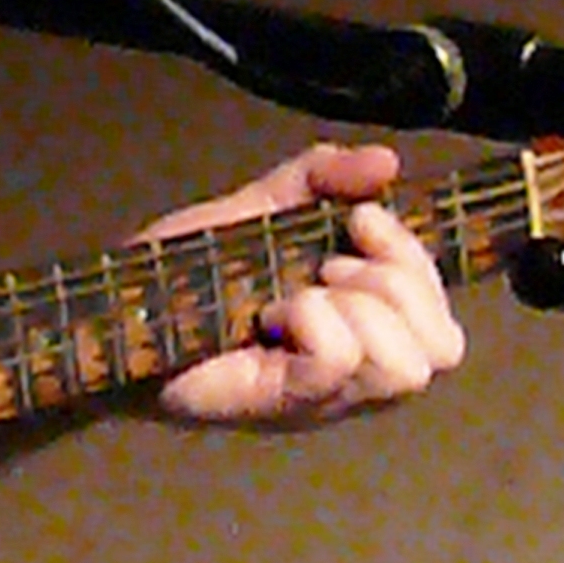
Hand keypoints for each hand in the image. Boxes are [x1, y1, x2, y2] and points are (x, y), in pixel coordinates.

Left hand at [151, 142, 465, 425]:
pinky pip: (339, 361)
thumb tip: (387, 160)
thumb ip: (321, 179)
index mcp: (364, 330)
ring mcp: (326, 395)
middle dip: (395, 284)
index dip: (415, 258)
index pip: (445, 319)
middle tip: (326, 267)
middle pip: (443, 347)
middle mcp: (358, 372)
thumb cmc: (189, 269)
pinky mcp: (286, 401)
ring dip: (357, 310)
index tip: (359, 222)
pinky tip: (271, 316)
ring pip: (405, 366)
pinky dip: (313, 322)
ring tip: (298, 296)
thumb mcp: (262, 209)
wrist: (118, 306)